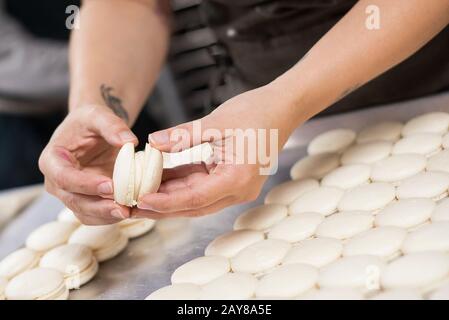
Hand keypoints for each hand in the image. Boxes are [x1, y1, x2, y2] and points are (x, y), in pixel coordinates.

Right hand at [39, 105, 137, 224]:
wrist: (92, 131)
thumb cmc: (90, 121)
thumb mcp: (98, 115)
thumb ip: (112, 125)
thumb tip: (130, 141)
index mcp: (52, 159)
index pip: (63, 177)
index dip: (85, 184)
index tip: (110, 185)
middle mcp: (57, 181)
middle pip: (73, 201)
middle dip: (99, 207)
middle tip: (123, 208)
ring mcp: (70, 194)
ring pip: (84, 213)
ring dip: (106, 216)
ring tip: (129, 212)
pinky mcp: (85, 201)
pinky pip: (96, 216)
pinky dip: (111, 217)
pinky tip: (130, 211)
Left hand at [134, 84, 299, 217]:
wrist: (283, 107)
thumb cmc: (257, 112)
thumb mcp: (217, 122)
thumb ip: (183, 136)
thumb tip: (153, 143)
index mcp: (237, 179)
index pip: (195, 198)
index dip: (165, 201)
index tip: (140, 200)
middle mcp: (238, 190)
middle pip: (193, 204)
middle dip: (161, 206)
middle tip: (130, 205)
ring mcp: (235, 186)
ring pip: (195, 197)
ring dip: (168, 195)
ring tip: (138, 193)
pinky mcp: (230, 178)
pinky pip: (201, 184)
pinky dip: (180, 182)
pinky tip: (158, 177)